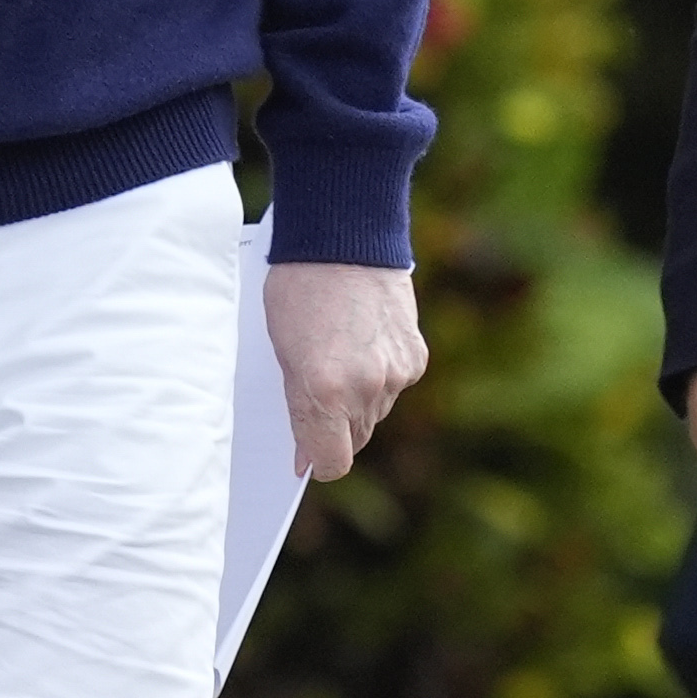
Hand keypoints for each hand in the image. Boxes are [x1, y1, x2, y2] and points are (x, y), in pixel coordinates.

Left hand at [272, 260, 427, 481]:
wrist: (344, 236)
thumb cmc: (297, 287)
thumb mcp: (280, 349)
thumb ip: (298, 403)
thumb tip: (305, 452)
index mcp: (324, 390)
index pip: (332, 461)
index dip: (316, 460)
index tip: (303, 455)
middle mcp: (367, 389)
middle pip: (356, 440)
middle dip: (335, 428)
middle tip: (317, 394)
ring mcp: (397, 374)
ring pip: (376, 412)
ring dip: (359, 400)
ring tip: (338, 356)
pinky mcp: (416, 357)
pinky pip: (396, 385)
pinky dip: (381, 375)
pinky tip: (363, 343)